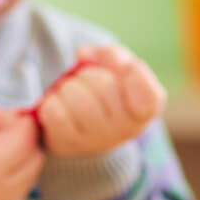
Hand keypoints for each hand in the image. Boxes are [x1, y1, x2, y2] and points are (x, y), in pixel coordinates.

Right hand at [0, 107, 42, 199]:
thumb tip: (23, 117)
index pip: (27, 137)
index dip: (25, 122)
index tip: (16, 116)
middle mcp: (1, 188)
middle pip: (35, 155)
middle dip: (26, 139)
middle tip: (7, 131)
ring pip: (34, 170)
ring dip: (25, 155)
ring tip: (1, 148)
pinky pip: (25, 184)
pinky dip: (20, 170)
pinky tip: (0, 163)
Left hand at [36, 46, 165, 158]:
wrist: (86, 128)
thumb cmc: (109, 92)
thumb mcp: (120, 69)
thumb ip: (112, 55)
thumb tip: (84, 55)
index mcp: (146, 109)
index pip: (146, 95)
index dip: (133, 73)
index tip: (127, 67)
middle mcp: (124, 130)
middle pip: (103, 85)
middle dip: (90, 74)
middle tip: (90, 82)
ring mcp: (96, 141)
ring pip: (75, 96)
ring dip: (69, 87)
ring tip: (74, 94)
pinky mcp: (67, 144)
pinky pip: (53, 111)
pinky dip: (53, 101)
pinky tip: (62, 107)